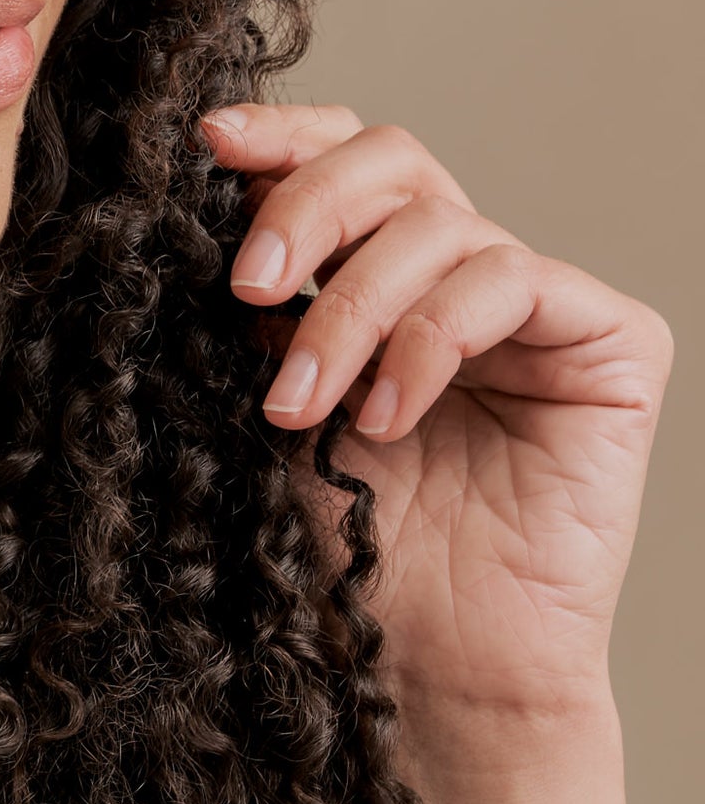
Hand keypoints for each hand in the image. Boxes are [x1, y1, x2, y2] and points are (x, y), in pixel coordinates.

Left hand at [199, 104, 672, 730]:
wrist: (432, 666)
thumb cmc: (352, 554)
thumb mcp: (270, 407)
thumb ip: (251, 312)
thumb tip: (190, 210)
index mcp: (380, 272)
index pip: (339, 159)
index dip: (280, 137)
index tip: (206, 146)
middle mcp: (463, 273)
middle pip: (392, 160)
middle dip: (306, 207)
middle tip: (246, 286)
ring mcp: (541, 304)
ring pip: (441, 225)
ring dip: (352, 310)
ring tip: (301, 408)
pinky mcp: (613, 343)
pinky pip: (512, 282)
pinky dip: (430, 342)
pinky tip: (387, 418)